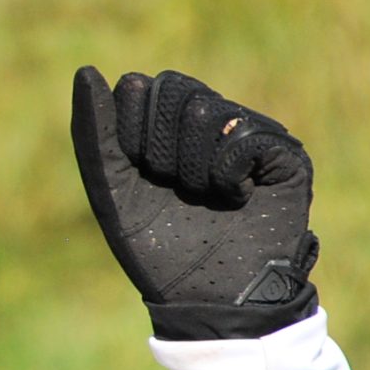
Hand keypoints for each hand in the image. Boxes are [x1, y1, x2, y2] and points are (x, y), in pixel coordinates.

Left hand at [72, 66, 320, 340]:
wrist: (209, 298)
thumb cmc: (158, 248)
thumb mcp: (112, 190)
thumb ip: (94, 133)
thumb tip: (85, 70)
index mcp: (163, 124)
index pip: (138, 86)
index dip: (132, 134)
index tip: (142, 175)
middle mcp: (208, 121)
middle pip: (173, 90)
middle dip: (161, 149)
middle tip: (176, 189)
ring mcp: (249, 133)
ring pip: (206, 111)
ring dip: (194, 168)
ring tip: (207, 198)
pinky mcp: (284, 153)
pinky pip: (245, 135)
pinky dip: (228, 175)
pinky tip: (237, 198)